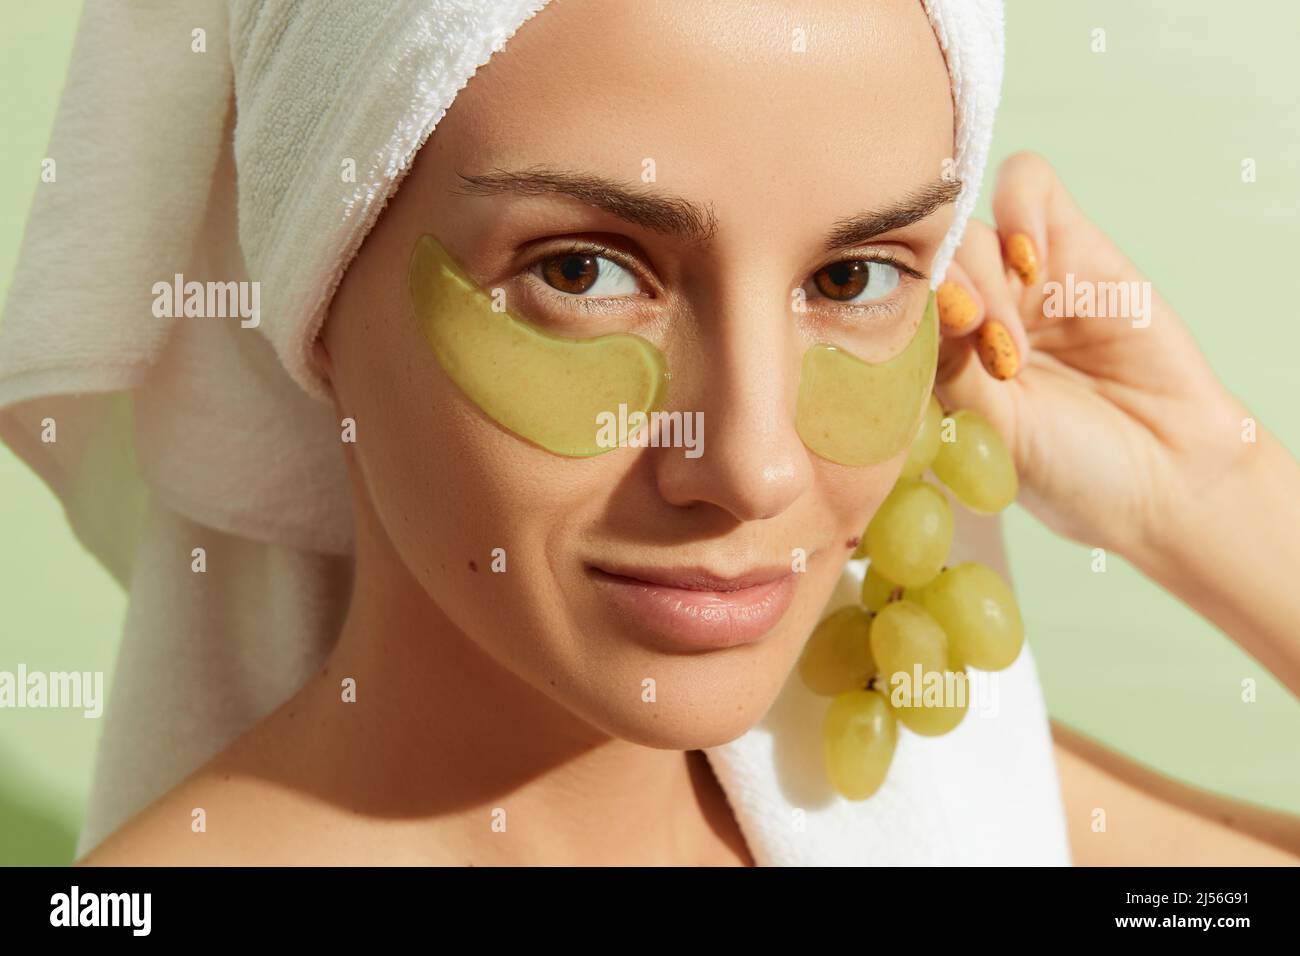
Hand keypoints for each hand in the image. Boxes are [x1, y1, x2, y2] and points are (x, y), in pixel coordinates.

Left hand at [932, 151, 1251, 560]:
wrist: (1162, 476)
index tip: (915, 351)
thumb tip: (902, 304)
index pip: (882, 298)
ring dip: (979, 273)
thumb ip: (940, 364)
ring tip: (1009, 342)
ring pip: (965, 224)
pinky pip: (1026, 183)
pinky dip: (1019, 209)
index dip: (891, 310)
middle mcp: (967, 308)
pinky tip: (1030, 262)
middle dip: (941, 294)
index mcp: (929, 354)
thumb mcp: (985, 428)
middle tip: (975, 345)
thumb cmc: (1066, 468)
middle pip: (921, 257)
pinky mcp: (1073, 244)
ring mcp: (1016, 275)